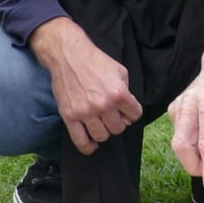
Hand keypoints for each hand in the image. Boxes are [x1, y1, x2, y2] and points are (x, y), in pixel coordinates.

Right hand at [35, 21, 140, 152]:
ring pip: (102, 136)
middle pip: (118, 128)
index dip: (131, 113)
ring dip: (104, 131)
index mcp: (119, 93)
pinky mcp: (70, 116)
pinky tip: (92, 144)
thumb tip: (127, 110)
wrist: (68, 56)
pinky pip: (81, 141)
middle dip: (117, 123)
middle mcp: (103, 105)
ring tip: (100, 123)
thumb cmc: (95, 61)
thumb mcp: (120, 71)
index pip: (134, 115)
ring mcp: (85, 112)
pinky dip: (88, 147)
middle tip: (111, 115)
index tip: (126, 111)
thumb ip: (126, 91)